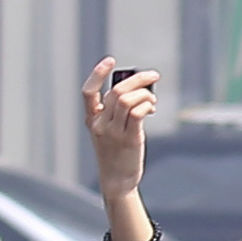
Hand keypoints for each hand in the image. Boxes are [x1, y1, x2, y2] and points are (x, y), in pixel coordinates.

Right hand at [83, 57, 156, 190]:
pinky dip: (147, 105)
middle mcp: (99, 124)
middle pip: (116, 92)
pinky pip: (137, 114)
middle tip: (153, 76)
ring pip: (128, 100)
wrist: (116, 179)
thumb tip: (140, 92)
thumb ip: (119, 112)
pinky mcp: (129, 139)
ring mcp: (113, 132)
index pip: (88, 92)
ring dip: (145, 94)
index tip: (110, 61)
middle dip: (138, 79)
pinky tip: (151, 108)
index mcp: (92, 119)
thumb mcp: (110, 130)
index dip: (97, 73)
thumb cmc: (116, 153)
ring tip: (152, 100)